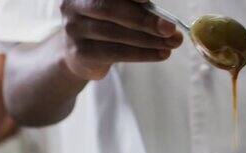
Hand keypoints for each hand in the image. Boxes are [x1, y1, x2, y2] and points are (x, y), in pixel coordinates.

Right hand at [61, 0, 182, 79]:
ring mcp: (73, 30)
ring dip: (149, 40)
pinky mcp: (80, 53)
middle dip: (144, 19)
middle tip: (169, 28)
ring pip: (115, 34)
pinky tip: (161, 54)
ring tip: (171, 43)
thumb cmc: (105, 24)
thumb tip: (166, 20)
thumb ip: (135, 7)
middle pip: (110, 9)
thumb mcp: (117, 9)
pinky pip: (115, 53)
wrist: (78, 55)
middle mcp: (74, 5)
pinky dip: (142, 54)